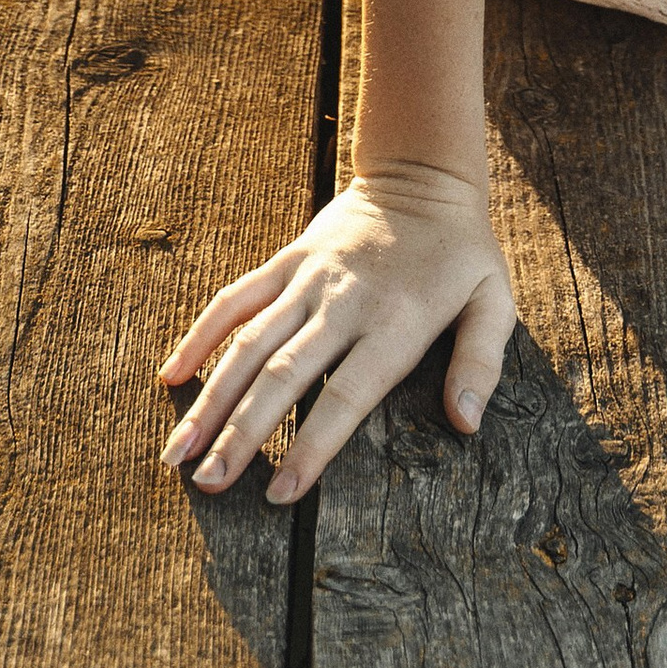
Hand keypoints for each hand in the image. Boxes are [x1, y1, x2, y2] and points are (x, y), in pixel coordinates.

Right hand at [158, 164, 514, 501]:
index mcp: (395, 323)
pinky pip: (235, 297)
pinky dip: (201, 334)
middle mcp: (343, 302)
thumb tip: (466, 422)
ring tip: (179, 453)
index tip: (281, 494)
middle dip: (242, 433)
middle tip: (207, 484)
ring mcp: (309, 278)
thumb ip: (481, 360)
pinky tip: (171, 377)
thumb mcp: (495, 300)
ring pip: (249, 342)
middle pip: (284, 374)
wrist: (422, 173)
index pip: (347, 395)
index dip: (313, 445)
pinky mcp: (288, 260)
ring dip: (211, 398)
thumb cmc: (461, 252)